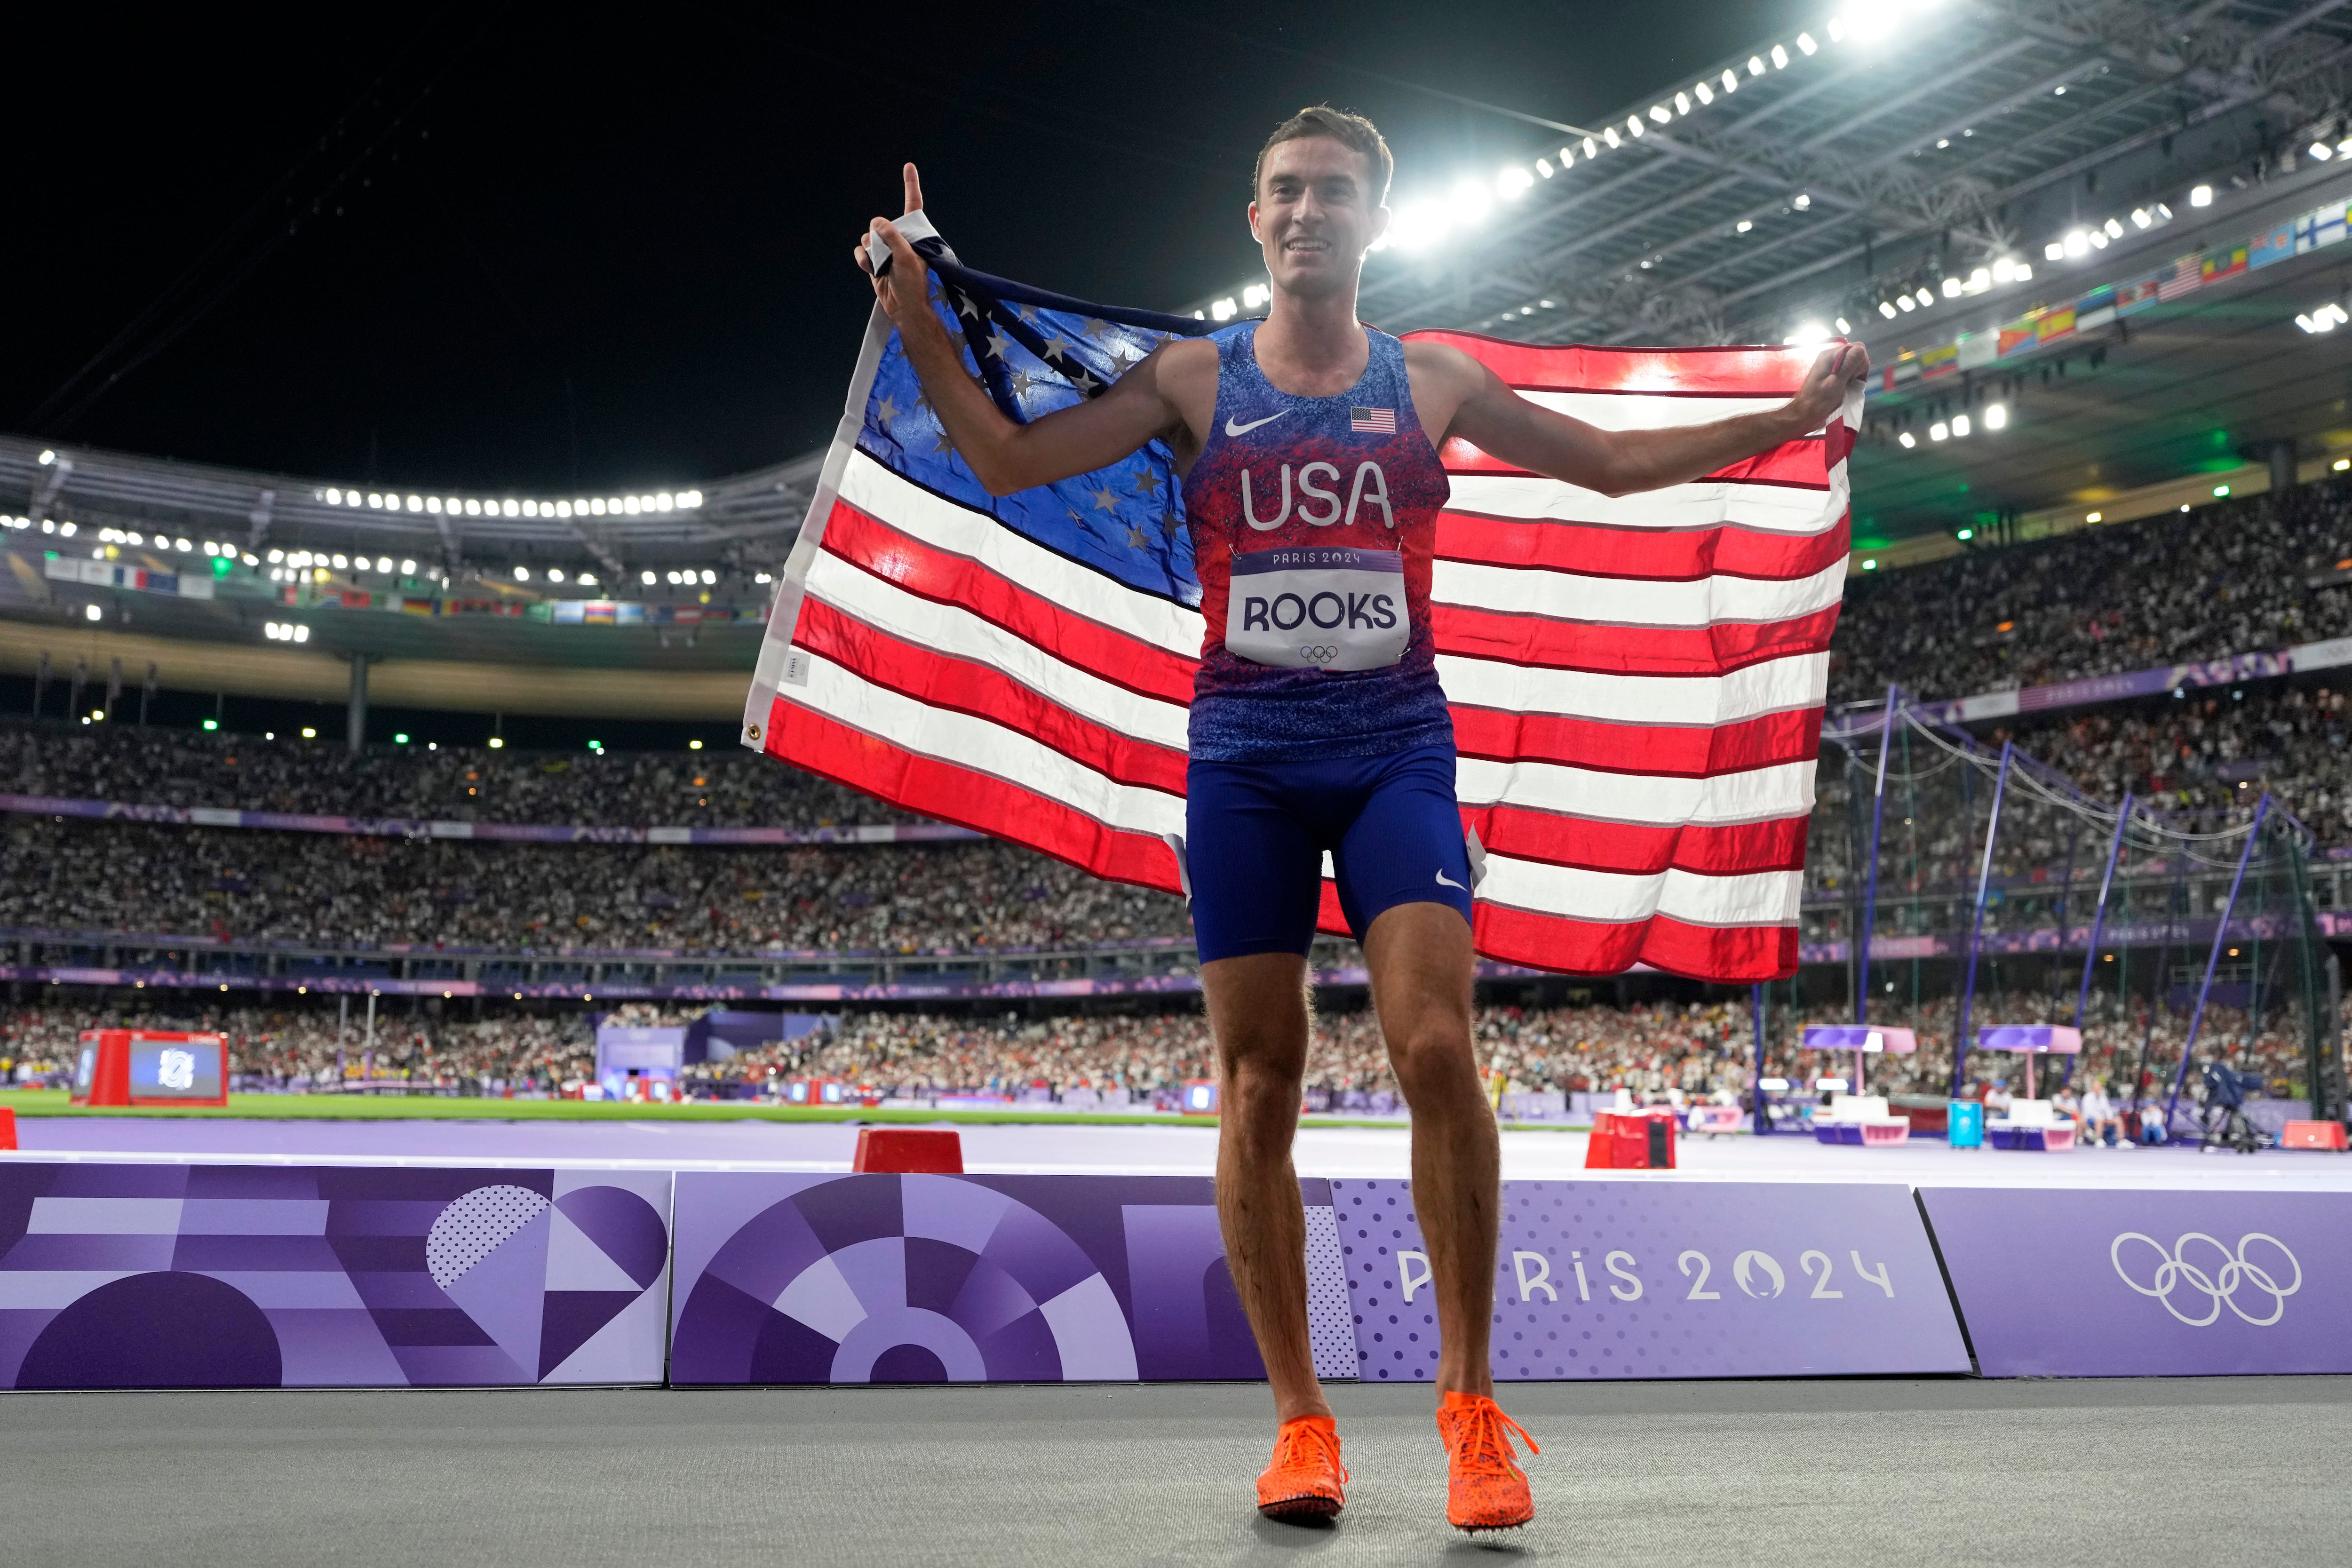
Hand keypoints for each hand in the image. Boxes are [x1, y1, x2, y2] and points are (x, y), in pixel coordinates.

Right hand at [854, 163, 931, 328]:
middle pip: (881, 225)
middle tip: (893, 257)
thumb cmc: (915, 284)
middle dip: (881, 237)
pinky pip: (862, 252)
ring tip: (885, 267)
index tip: (909, 165)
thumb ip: (893, 236)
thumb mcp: (908, 257)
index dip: (910, 184)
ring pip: (869, 238)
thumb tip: (877, 221)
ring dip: (873, 252)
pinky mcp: (875, 262)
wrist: (906, 309)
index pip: (913, 203)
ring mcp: (886, 250)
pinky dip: (864, 260)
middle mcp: (900, 238)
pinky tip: (873, 270)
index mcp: (915, 233)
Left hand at [1785, 341, 1870, 431]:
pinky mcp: (1834, 370)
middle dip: (1859, 368)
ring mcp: (1833, 363)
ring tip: (1846, 385)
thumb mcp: (1834, 385)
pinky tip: (1846, 386)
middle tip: (1849, 382)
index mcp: (1830, 355)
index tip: (1852, 377)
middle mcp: (1831, 355)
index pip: (1858, 347)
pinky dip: (1852, 377)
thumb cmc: (1817, 402)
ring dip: (1856, 373)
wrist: (1804, 413)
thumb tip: (1860, 349)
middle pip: (1857, 353)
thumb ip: (1847, 366)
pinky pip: (1850, 368)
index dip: (1860, 362)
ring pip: (1855, 361)